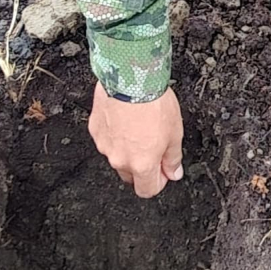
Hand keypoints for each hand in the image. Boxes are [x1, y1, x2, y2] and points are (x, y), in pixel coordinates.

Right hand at [89, 83, 183, 197]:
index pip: (147, 190)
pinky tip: (125, 118)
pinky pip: (106, 139)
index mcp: (142, 165)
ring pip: (117, 156)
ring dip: (128, 149)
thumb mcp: (175, 133)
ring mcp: (105, 145)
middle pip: (131, 175)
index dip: (158, 182)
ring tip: (139, 126)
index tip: (163, 171)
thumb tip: (173, 172)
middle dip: (142, 166)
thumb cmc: (153, 103)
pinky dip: (115, 134)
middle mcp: (120, 160)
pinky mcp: (95, 130)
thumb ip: (173, 158)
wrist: (130, 79)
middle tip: (153, 145)